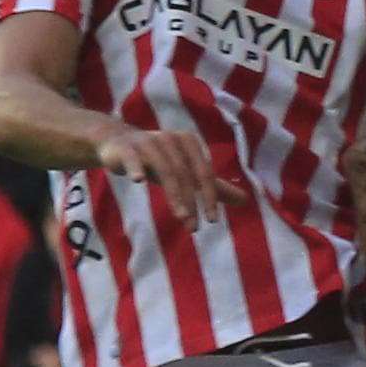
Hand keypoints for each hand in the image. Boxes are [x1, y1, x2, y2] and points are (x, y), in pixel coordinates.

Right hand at [98, 124, 251, 209]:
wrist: (119, 143)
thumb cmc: (160, 159)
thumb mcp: (187, 172)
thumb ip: (214, 186)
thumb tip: (246, 201)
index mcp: (189, 142)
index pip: (204, 173)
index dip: (210, 196)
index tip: (213, 220)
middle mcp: (170, 139)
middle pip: (185, 175)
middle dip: (191, 202)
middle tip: (193, 227)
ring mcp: (147, 142)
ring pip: (164, 170)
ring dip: (174, 195)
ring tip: (181, 217)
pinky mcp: (127, 148)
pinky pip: (133, 158)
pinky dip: (136, 167)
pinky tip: (138, 180)